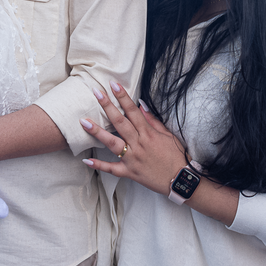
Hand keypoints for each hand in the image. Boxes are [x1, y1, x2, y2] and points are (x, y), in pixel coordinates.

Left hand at [80, 81, 188, 196]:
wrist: (180, 180)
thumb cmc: (176, 156)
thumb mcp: (168, 135)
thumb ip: (153, 121)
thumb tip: (141, 106)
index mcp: (148, 133)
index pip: (133, 111)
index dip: (122, 97)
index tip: (113, 85)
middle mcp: (138, 144)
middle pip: (120, 122)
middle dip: (107, 106)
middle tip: (95, 93)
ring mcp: (132, 158)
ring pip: (112, 143)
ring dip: (97, 132)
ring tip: (84, 121)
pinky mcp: (129, 172)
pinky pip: (112, 169)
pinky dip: (99, 166)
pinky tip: (86, 161)